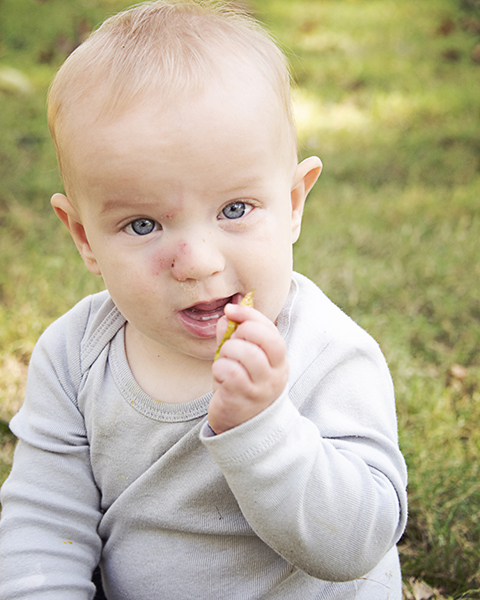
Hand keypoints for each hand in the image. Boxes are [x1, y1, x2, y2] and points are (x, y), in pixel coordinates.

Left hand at [209, 303, 288, 433]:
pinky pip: (229, 371)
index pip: (270, 330)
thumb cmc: (241, 388)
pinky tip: (220, 377)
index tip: (230, 310)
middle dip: (238, 333)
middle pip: (261, 337)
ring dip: (227, 352)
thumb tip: (226, 318)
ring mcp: (260, 388)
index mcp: (278, 361)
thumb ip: (233, 337)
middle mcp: (274, 374)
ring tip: (224, 362)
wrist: (242, 429)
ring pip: (244, 352)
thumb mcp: (240, 361)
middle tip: (230, 345)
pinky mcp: (242, 400)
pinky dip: (219, 369)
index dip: (249, 315)